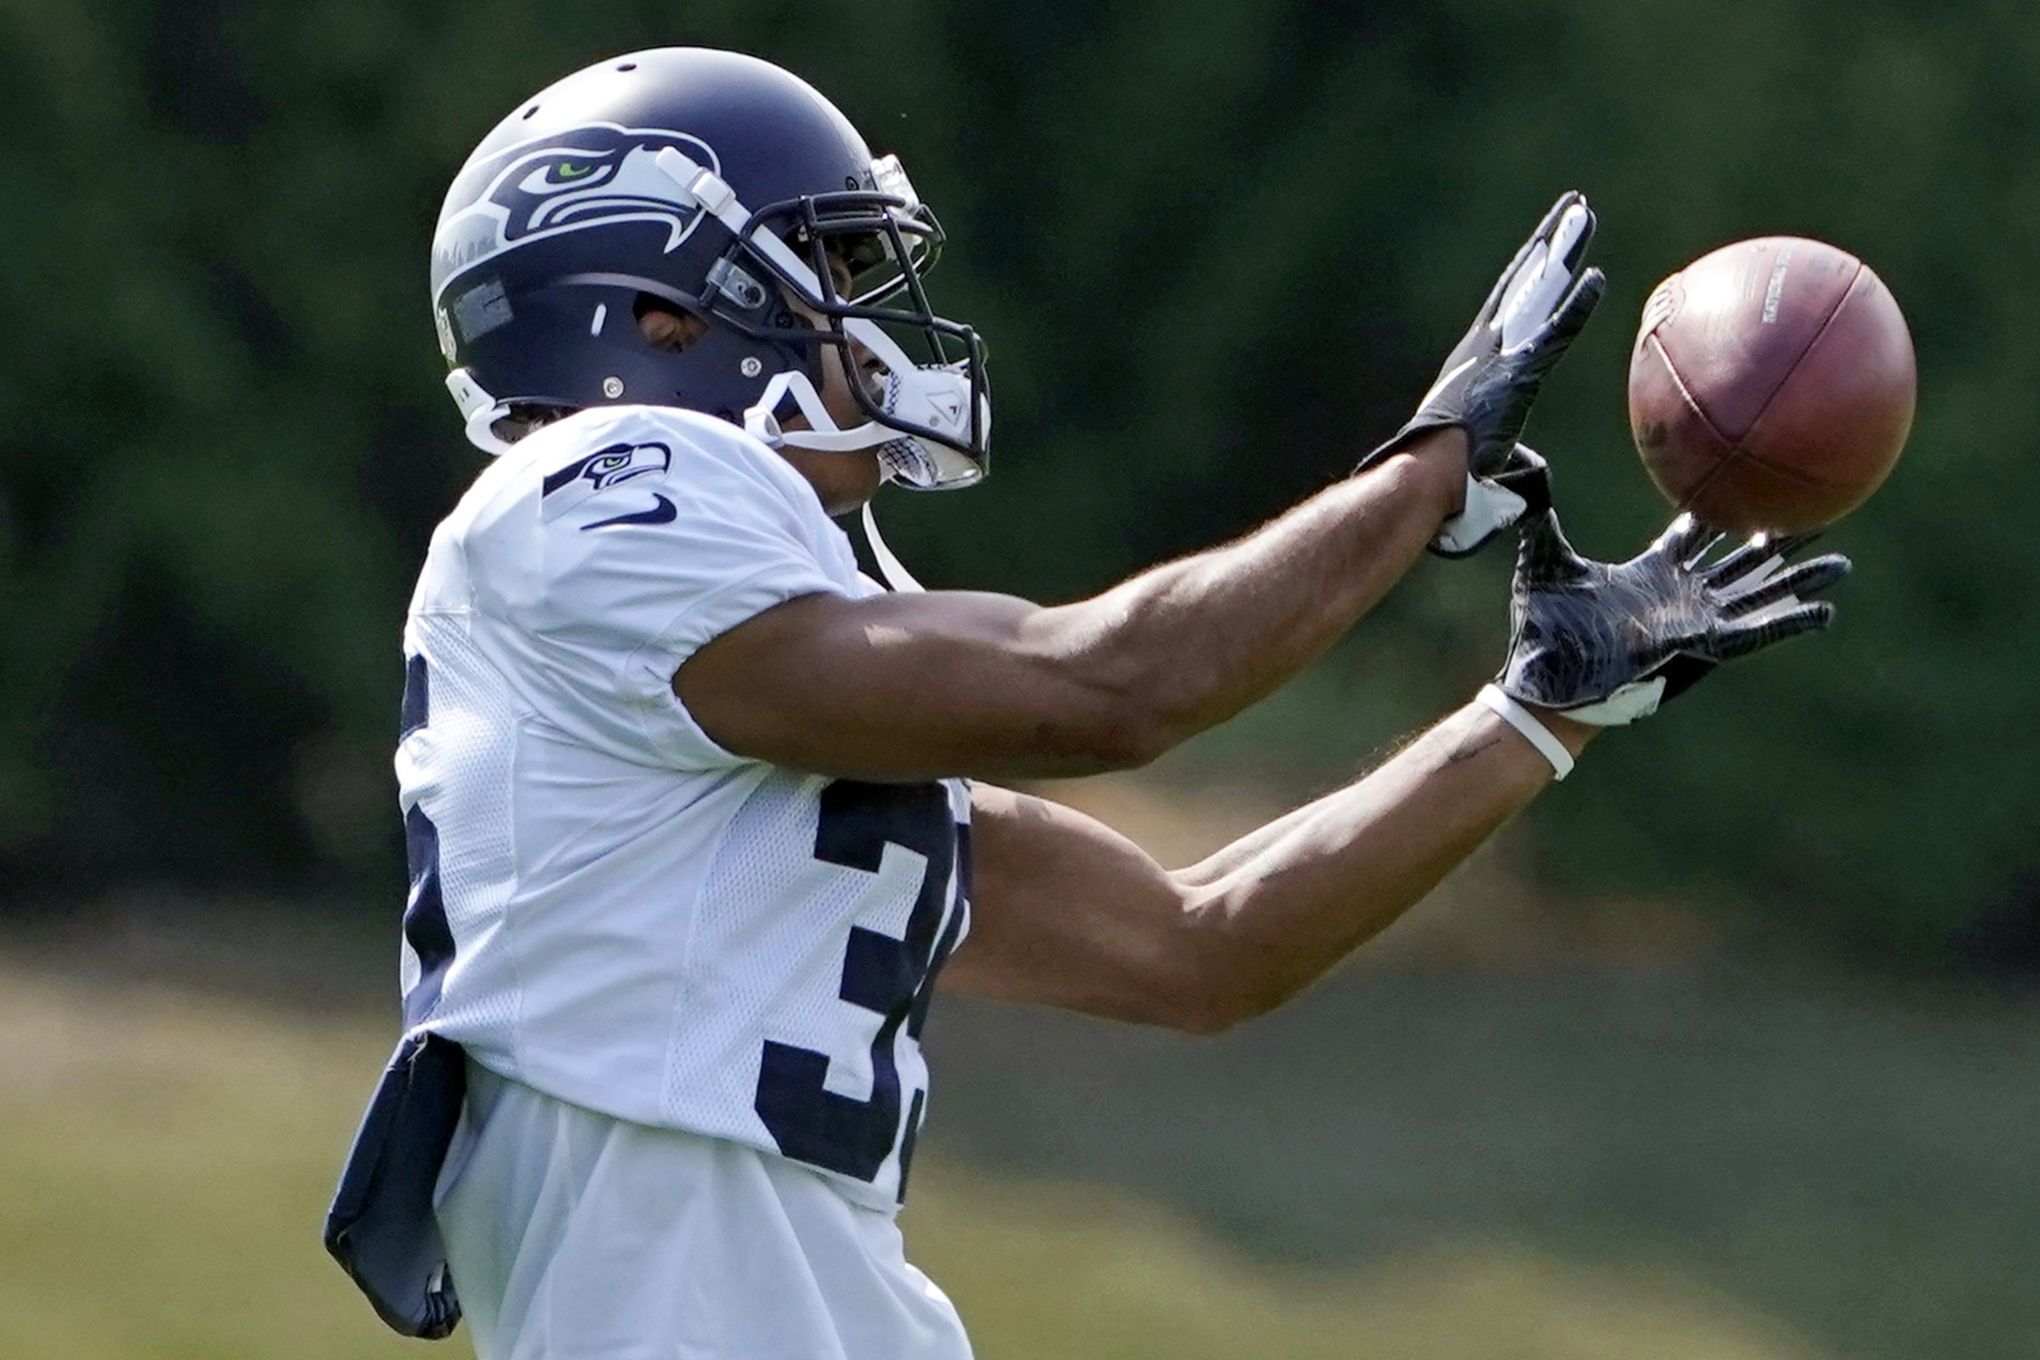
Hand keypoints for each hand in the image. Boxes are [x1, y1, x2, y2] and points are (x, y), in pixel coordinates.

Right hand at [1359, 192, 1605, 556]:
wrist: (1423, 476)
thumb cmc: (1436, 477)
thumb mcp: (1469, 456)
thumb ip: (1491, 455)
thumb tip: (1508, 481)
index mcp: (1472, 361)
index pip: (1506, 305)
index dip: (1527, 271)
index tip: (1545, 244)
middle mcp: (1483, 346)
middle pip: (1524, 282)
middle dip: (1549, 242)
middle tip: (1573, 206)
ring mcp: (1499, 355)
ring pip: (1538, 292)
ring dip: (1563, 253)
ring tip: (1586, 215)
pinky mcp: (1516, 373)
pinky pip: (1553, 333)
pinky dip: (1575, 306)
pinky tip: (1597, 278)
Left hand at [1495, 509, 1850, 724]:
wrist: (1546, 678)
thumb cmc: (1541, 627)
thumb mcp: (1543, 558)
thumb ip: (1540, 514)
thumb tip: (1521, 464)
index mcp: (1650, 574)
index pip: (1691, 537)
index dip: (1713, 514)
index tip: (1740, 486)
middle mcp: (1680, 596)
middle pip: (1739, 561)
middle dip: (1775, 540)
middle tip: (1811, 515)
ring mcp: (1696, 620)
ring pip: (1760, 593)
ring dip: (1800, 579)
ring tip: (1843, 563)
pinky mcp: (1703, 645)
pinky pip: (1757, 632)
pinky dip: (1789, 621)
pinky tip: (1825, 611)